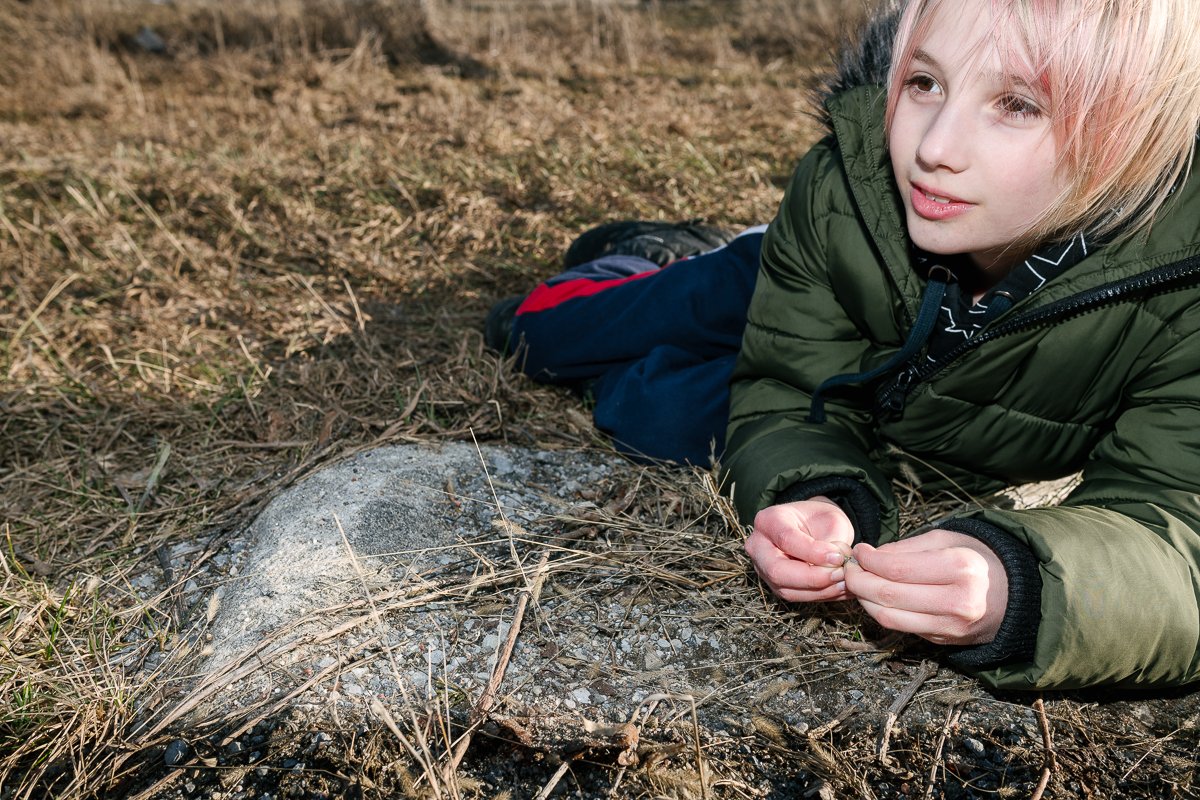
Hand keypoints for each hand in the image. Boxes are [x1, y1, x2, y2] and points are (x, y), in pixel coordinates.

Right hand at [744, 498, 854, 602]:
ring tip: (844, 582)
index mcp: (768, 521)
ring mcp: (763, 568)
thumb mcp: (831, 519)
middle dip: (812, 578)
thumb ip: (833, 540)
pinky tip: (839, 589)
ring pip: (786, 589)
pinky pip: (795, 596)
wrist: (814, 527)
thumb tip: (834, 564)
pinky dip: (820, 596)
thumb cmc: (820, 519)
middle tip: (840, 573)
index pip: (786, 539)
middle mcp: (758, 546)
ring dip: (819, 590)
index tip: (838, 557)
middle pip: (777, 571)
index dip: (813, 552)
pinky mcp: (775, 585)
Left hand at [844, 530, 1007, 645]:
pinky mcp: (944, 642)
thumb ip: (907, 548)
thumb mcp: (947, 540)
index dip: (869, 561)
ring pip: (889, 618)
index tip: (859, 552)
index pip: (897, 569)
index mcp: (959, 569)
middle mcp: (956, 602)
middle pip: (888, 596)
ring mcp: (950, 626)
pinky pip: (903, 628)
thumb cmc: (978, 560)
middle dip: (859, 582)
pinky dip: (882, 612)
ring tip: (859, 583)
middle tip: (849, 569)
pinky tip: (876, 597)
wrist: (1016, 595)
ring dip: (865, 600)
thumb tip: (870, 556)